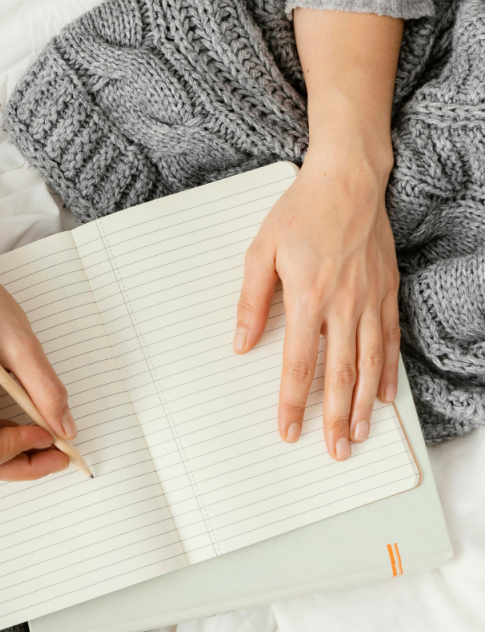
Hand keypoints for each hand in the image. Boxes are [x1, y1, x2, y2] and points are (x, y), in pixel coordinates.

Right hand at [0, 128, 72, 480]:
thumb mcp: (22, 344)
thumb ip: (46, 390)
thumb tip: (64, 428)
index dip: (23, 452)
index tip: (51, 433)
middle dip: (23, 464)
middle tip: (59, 452)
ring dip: (14, 452)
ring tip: (46, 435)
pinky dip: (3, 436)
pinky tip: (25, 419)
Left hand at [233, 147, 399, 459]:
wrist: (346, 180)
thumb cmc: (300, 212)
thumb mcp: (260, 252)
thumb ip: (252, 301)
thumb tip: (242, 343)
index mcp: (307, 298)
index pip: (299, 364)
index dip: (293, 402)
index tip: (288, 429)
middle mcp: (343, 305)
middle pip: (339, 374)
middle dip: (334, 417)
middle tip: (334, 451)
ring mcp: (370, 300)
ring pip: (370, 364)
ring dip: (363, 405)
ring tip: (358, 434)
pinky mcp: (387, 291)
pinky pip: (390, 340)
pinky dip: (387, 372)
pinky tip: (383, 396)